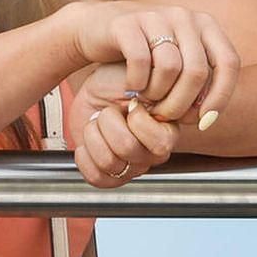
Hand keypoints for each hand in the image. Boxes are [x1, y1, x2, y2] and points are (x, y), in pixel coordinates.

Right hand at [66, 1, 239, 124]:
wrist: (93, 27)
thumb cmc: (140, 52)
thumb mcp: (176, 61)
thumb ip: (196, 83)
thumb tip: (208, 116)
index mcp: (204, 25)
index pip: (229, 63)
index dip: (221, 96)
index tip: (204, 121)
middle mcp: (184, 16)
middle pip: (197, 71)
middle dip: (181, 103)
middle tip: (164, 117)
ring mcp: (155, 16)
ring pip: (170, 67)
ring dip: (157, 94)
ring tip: (146, 100)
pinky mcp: (127, 23)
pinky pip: (140, 61)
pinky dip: (137, 82)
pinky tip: (131, 87)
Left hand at [70, 66, 179, 188]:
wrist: (95, 89)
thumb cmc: (119, 83)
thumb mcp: (140, 79)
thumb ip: (158, 93)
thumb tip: (172, 108)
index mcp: (169, 133)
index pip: (159, 142)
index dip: (136, 119)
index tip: (130, 104)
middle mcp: (154, 155)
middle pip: (127, 148)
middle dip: (107, 122)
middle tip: (108, 112)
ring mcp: (132, 167)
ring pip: (108, 161)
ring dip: (93, 135)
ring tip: (97, 124)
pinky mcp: (110, 175)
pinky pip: (96, 178)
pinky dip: (84, 157)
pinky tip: (87, 143)